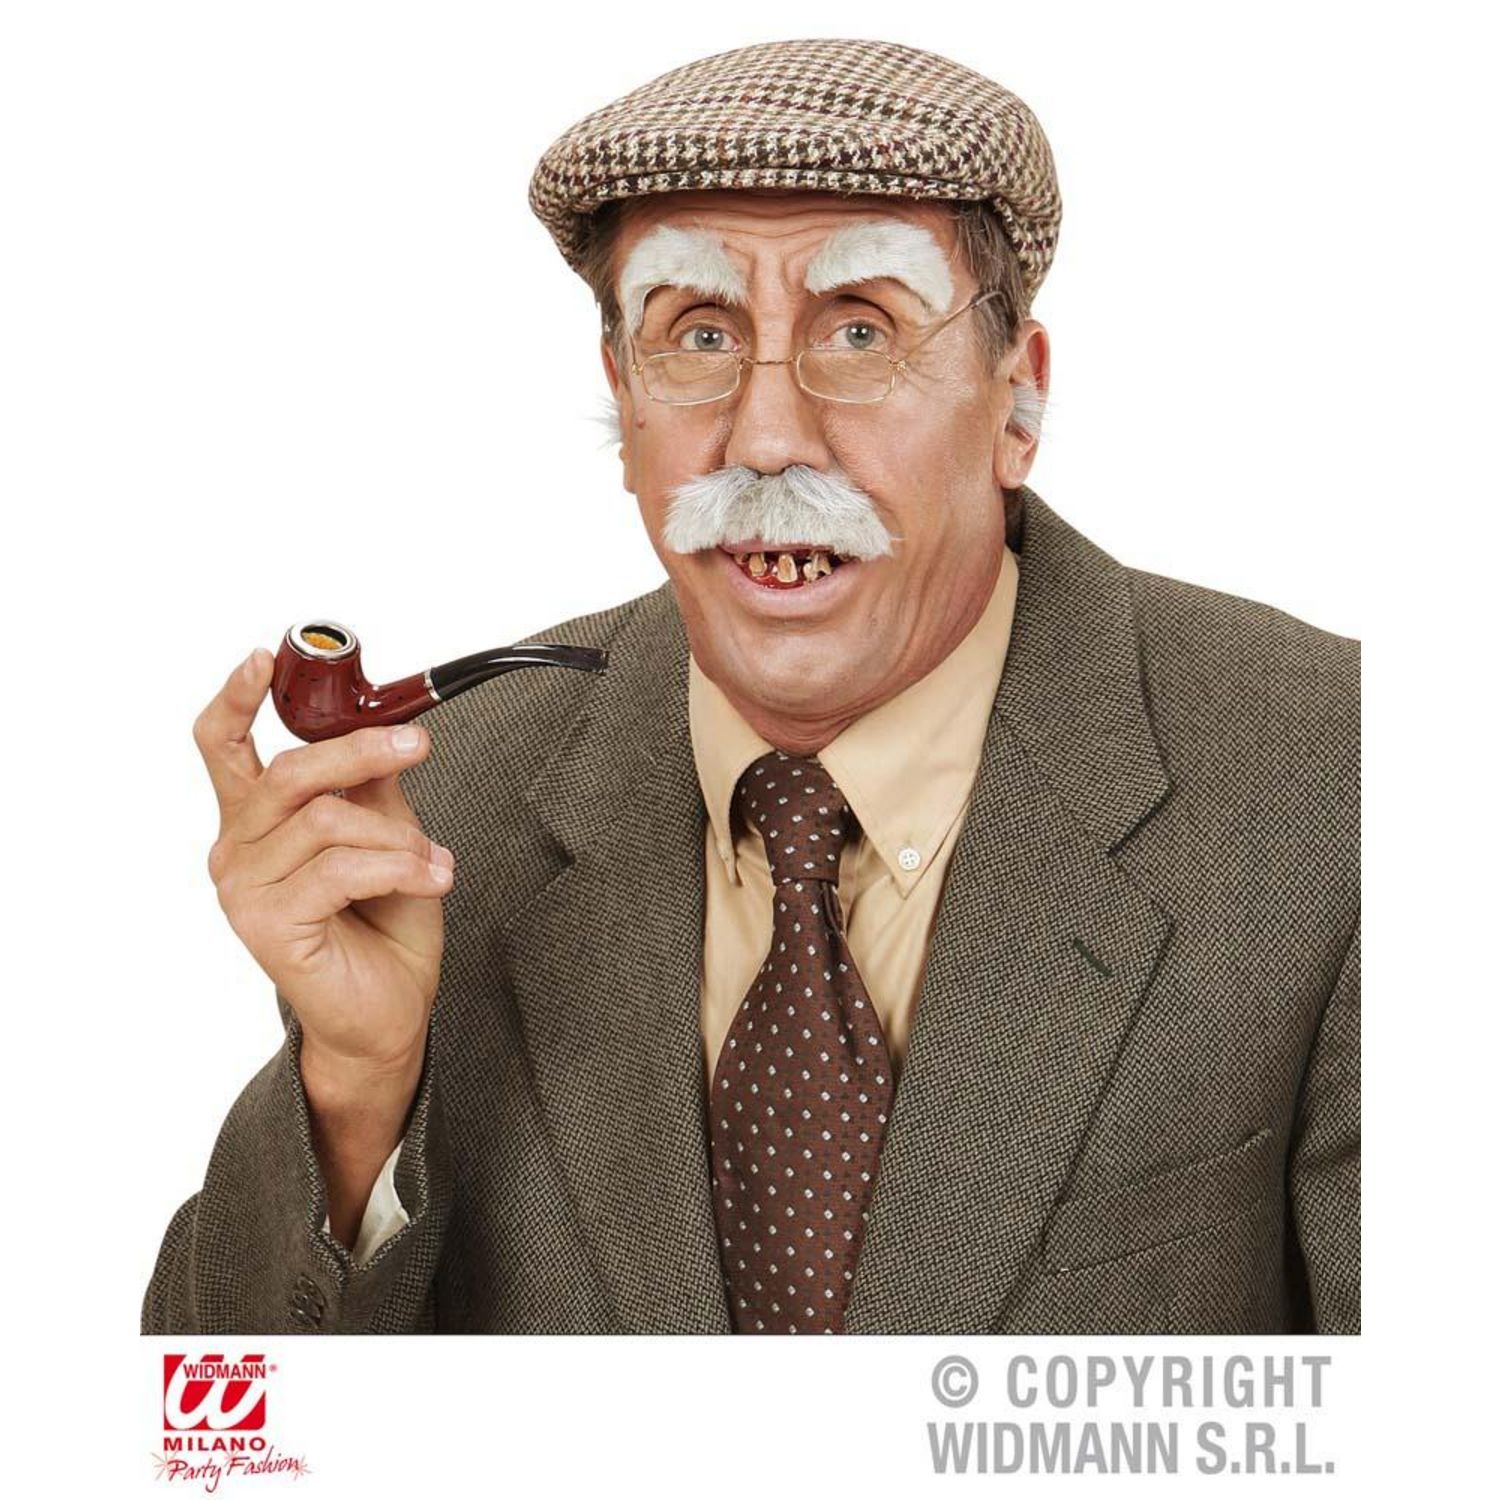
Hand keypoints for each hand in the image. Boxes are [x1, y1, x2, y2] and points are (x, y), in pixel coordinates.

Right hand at [194, 649, 451, 1085]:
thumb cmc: (383, 927)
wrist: (387, 1014)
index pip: (222, 746)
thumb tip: (380, 727)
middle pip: (288, 771)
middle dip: (359, 751)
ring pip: (325, 821)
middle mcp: (236, 851)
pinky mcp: (268, 925)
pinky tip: (430, 880)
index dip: (238, 698)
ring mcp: (245, 890)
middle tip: (418, 745)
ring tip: (434, 864)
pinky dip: (397, 868)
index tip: (264, 658)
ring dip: (397, 838)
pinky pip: (340, 868)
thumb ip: (371, 787)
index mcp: (255, 822)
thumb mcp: (387, 838)